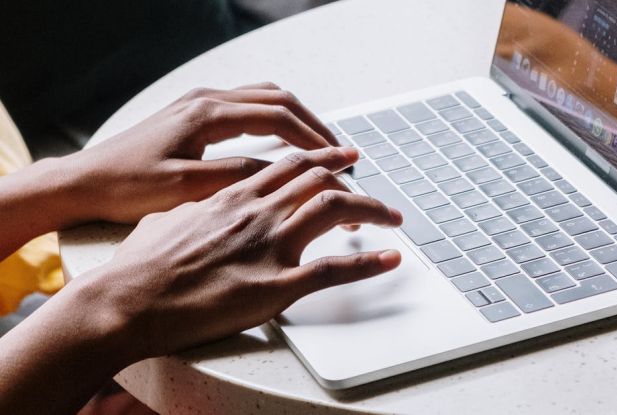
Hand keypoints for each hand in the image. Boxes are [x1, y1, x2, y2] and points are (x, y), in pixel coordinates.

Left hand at [63, 82, 338, 223]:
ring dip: (296, 120)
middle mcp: (206, 101)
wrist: (84, 181)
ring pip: (264, 99)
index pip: (277, 117)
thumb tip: (281, 172)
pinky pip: (248, 107)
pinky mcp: (194, 116)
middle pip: (278, 100)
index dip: (315, 137)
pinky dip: (275, 121)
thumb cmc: (126, 185)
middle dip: (314, 125)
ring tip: (320, 147)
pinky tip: (283, 142)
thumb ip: (236, 175)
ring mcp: (200, 105)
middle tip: (340, 153)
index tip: (340, 158)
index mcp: (207, 114)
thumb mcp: (186, 187)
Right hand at [78, 146, 402, 358]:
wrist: (127, 300)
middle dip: (352, 176)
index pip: (289, 164)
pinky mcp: (275, 285)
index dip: (321, 157)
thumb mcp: (166, 220)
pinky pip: (334, 270)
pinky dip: (368, 265)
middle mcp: (257, 212)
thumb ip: (196, 211)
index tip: (341, 156)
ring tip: (392, 216)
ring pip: (334, 210)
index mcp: (232, 196)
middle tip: (371, 178)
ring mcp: (269, 245)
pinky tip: (389, 260)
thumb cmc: (140, 265)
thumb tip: (200, 211)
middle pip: (318, 178)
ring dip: (371, 209)